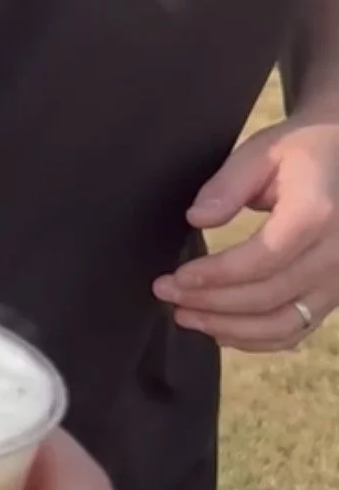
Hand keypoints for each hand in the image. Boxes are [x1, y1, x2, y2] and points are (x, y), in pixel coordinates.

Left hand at [154, 116, 338, 349]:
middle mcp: (336, 255)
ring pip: (282, 324)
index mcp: (315, 214)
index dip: (216, 275)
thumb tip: (196, 218)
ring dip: (230, 328)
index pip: (263, 259)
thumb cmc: (300, 151)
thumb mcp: (262, 151)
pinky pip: (296, 329)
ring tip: (185, 316)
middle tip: (167, 294)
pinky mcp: (334, 294)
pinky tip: (221, 329)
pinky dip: (257, 338)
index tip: (176, 277)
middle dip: (212, 302)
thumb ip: (228, 184)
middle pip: (268, 296)